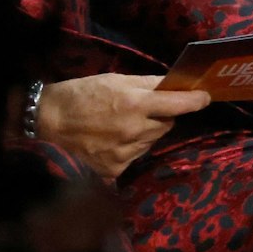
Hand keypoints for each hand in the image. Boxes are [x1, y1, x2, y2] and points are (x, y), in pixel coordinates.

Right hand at [34, 73, 210, 181]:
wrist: (46, 123)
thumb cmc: (81, 95)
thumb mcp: (115, 80)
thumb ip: (147, 84)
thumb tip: (174, 84)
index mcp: (135, 105)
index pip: (178, 104)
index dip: (195, 100)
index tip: (206, 97)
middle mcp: (134, 132)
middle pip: (166, 124)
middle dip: (161, 116)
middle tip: (143, 108)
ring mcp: (125, 154)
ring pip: (151, 141)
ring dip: (146, 133)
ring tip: (121, 124)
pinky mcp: (114, 171)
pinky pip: (135, 157)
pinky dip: (130, 148)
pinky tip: (111, 140)